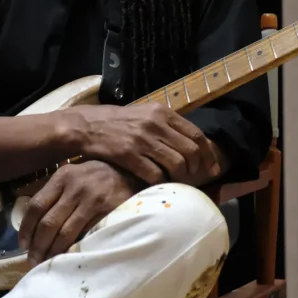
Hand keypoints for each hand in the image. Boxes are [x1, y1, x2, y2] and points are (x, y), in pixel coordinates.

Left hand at [18, 160, 139, 264]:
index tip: (23, 245)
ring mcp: (91, 199)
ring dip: (53, 252)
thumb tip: (34, 222)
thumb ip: (57, 192)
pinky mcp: (107, 210)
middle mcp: (74, 186)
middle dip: (37, 246)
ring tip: (48, 263)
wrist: (133, 170)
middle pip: (47, 223)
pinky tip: (69, 257)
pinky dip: (74, 249)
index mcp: (62, 176)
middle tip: (33, 261)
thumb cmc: (100, 175)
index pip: (35, 206)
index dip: (26, 229)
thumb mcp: (75, 175)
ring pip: (64, 233)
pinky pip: (86, 235)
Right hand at [67, 103, 221, 186]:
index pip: (196, 134)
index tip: (213, 167)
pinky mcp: (129, 154)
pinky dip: (161, 182)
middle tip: (198, 180)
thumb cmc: (116, 122)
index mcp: (161, 112)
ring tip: (179, 184)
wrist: (85, 126)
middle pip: (190, 151)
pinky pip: (155, 174)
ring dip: (181, 178)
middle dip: (198, 169)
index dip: (208, 154)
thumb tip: (190, 144)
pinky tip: (160, 185)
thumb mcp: (143, 114)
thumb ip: (165, 124)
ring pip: (176, 164)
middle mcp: (155, 123)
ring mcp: (142, 139)